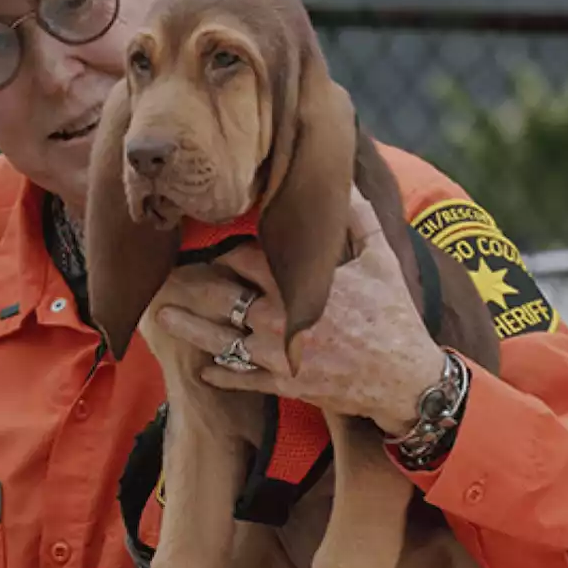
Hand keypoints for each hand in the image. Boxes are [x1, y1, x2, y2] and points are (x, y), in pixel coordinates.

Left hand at [154, 186, 446, 436]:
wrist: (406, 377)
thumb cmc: (393, 315)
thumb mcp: (379, 260)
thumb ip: (357, 220)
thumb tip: (347, 183)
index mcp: (295, 283)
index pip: (243, 258)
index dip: (225, 251)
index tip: (212, 247)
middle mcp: (278, 317)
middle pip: (219, 295)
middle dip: (191, 285)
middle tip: (167, 278)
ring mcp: (276, 354)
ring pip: (218, 338)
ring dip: (188, 327)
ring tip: (161, 316)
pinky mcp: (283, 384)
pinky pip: (241, 378)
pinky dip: (220, 374)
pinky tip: (202, 370)